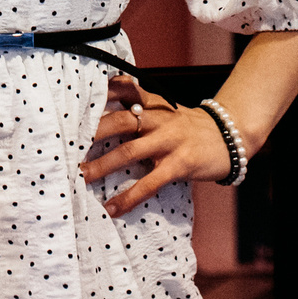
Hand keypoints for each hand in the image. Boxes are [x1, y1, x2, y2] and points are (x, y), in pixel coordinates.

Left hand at [79, 77, 232, 215]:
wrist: (230, 137)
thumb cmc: (190, 126)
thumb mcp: (167, 109)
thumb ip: (141, 105)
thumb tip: (106, 106)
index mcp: (155, 104)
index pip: (125, 90)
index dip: (101, 92)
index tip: (76, 100)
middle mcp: (159, 119)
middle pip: (121, 121)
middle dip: (93, 133)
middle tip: (67, 144)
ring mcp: (170, 142)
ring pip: (130, 152)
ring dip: (103, 165)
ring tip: (81, 176)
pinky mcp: (179, 165)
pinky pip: (150, 183)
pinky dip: (129, 197)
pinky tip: (113, 208)